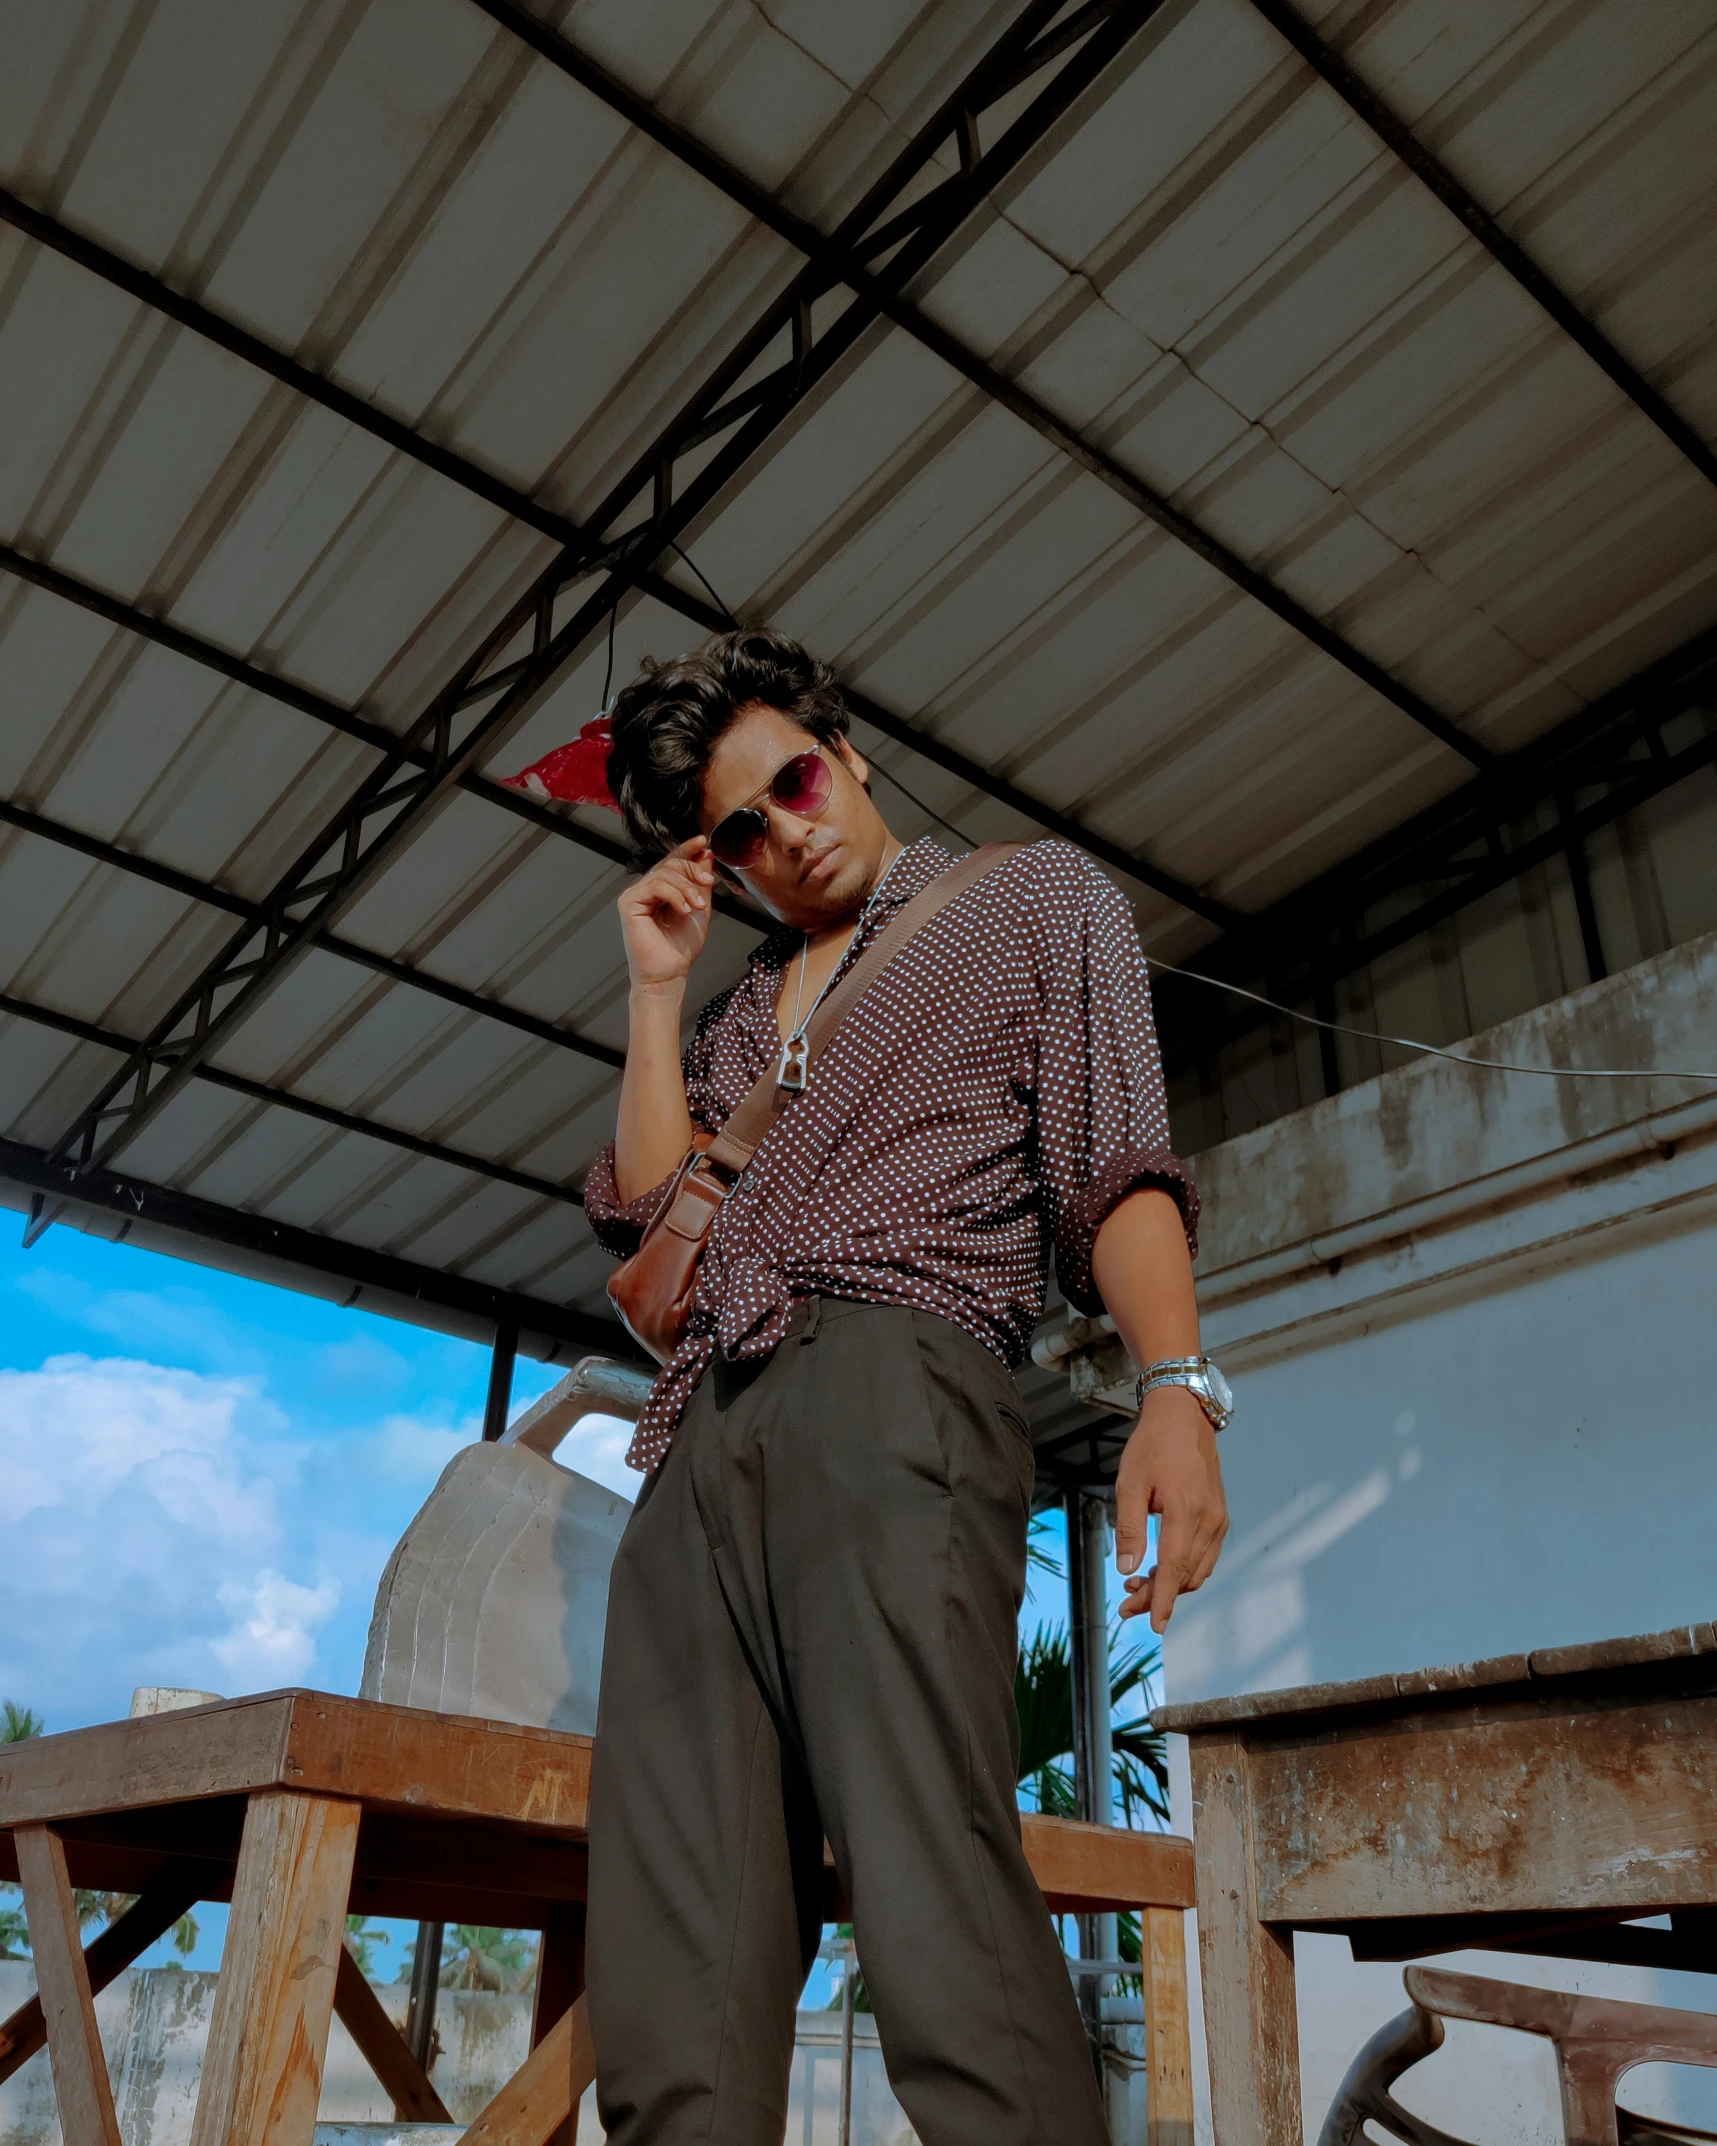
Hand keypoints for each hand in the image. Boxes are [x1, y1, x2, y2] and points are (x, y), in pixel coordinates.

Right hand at [619, 837, 715, 990]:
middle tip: (707, 882)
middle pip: (669, 864)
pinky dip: (674, 895)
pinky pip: (654, 886)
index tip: (702, 842)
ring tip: (697, 906)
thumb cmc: (681, 947)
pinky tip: (684, 910)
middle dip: (692, 870)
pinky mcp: (628, 903)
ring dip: (686, 887)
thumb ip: (700, 882)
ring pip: (663, 874)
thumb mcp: (699, 907)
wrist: (670, 972)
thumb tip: (705, 853)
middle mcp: (646, 890)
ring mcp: (635, 896)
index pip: (672, 862)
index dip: (686, 850)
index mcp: (661, 890)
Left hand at [1115, 1385, 1227, 1633]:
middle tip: (1126, 1603)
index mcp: (1185, 1511)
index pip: (1175, 1569)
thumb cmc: (1153, 1446)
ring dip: (1171, 1585)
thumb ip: (1129, 1528)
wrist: (1184, 1416)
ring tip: (1137, 1585)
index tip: (1154, 1625)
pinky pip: (1205, 1556)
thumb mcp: (1130, 1484)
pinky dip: (1185, 1570)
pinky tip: (1161, 1567)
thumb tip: (1127, 1569)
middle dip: (1157, 1596)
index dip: (1163, 1600)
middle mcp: (1209, 1520)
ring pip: (1198, 1570)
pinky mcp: (1220, 1516)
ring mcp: (1218, 1519)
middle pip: (1186, 1576)